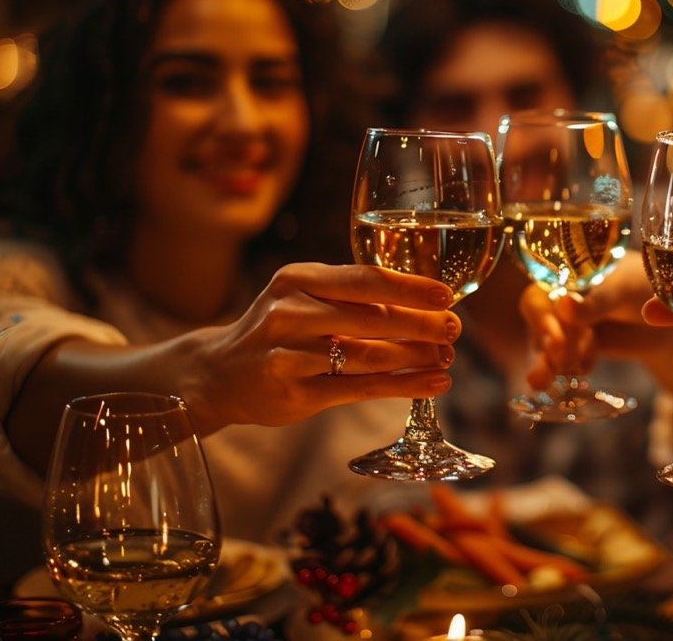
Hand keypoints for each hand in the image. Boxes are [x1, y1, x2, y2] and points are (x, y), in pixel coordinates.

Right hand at [182, 263, 459, 432]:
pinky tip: (434, 384)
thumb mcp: (305, 298)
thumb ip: (352, 297)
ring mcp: (290, 354)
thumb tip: (426, 304)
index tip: (446, 296)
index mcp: (299, 280)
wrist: (219, 373)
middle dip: (421, 324)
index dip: (411, 288)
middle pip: (371, 318)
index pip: (365, 280)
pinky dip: (404, 386)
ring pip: (368, 356)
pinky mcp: (296, 393)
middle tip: (454, 329)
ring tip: (446, 358)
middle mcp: (290, 312)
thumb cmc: (279, 331)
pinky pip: (361, 389)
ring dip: (416, 357)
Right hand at [521, 255, 672, 388]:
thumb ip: (595, 301)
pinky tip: (587, 366)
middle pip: (539, 327)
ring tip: (540, 382)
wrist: (666, 315)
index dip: (541, 319)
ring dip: (547, 365)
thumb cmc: (643, 286)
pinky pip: (565, 364)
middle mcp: (558, 302)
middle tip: (557, 359)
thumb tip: (563, 306)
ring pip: (548, 349)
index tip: (555, 339)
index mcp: (563, 277)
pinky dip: (571, 368)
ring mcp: (567, 329)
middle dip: (545, 346)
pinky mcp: (578, 349)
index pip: (538, 298)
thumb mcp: (623, 290)